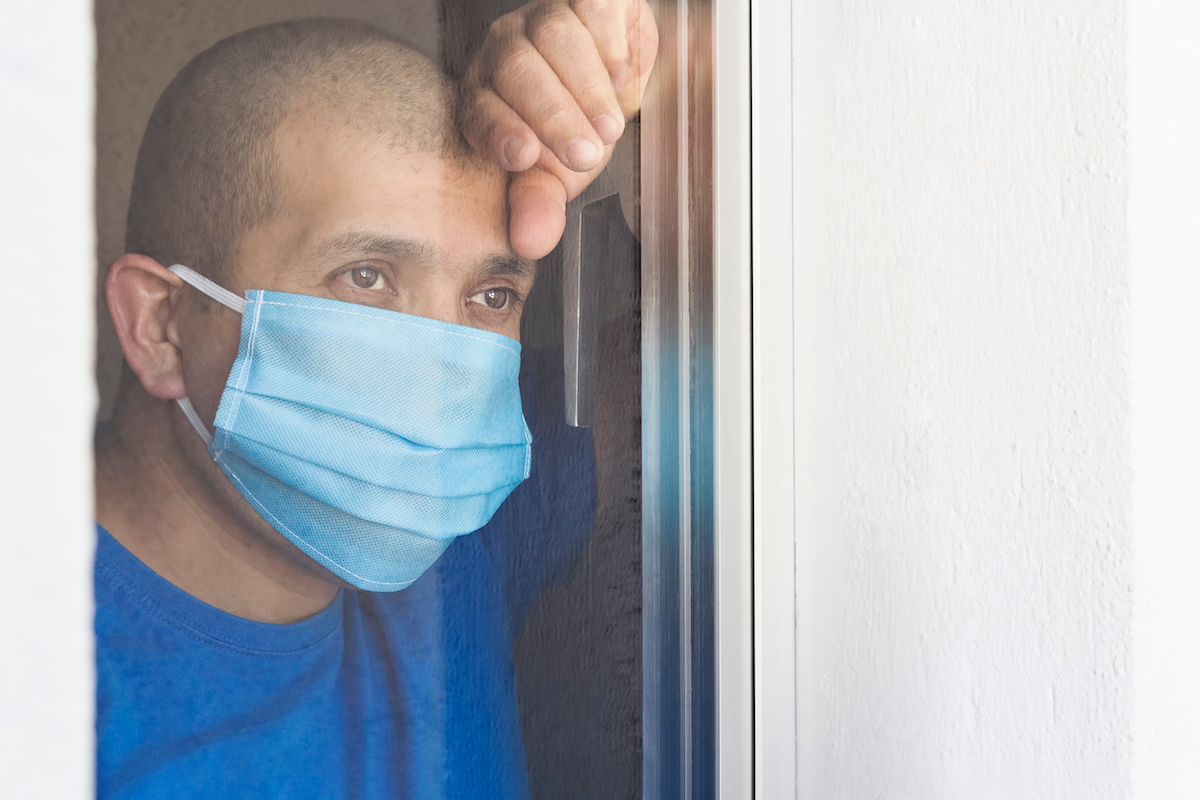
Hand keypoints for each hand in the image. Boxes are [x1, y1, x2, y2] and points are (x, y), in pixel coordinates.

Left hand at [461, 0, 657, 259]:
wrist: (613, 77)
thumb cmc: (574, 126)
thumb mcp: (556, 173)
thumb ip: (539, 203)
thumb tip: (531, 241)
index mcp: (486, 96)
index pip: (480, 110)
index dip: (499, 131)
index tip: (524, 157)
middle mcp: (505, 51)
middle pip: (517, 70)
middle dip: (553, 116)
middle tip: (586, 154)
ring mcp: (543, 18)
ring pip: (554, 35)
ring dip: (585, 85)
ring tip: (609, 126)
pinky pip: (591, 3)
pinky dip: (608, 37)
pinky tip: (621, 72)